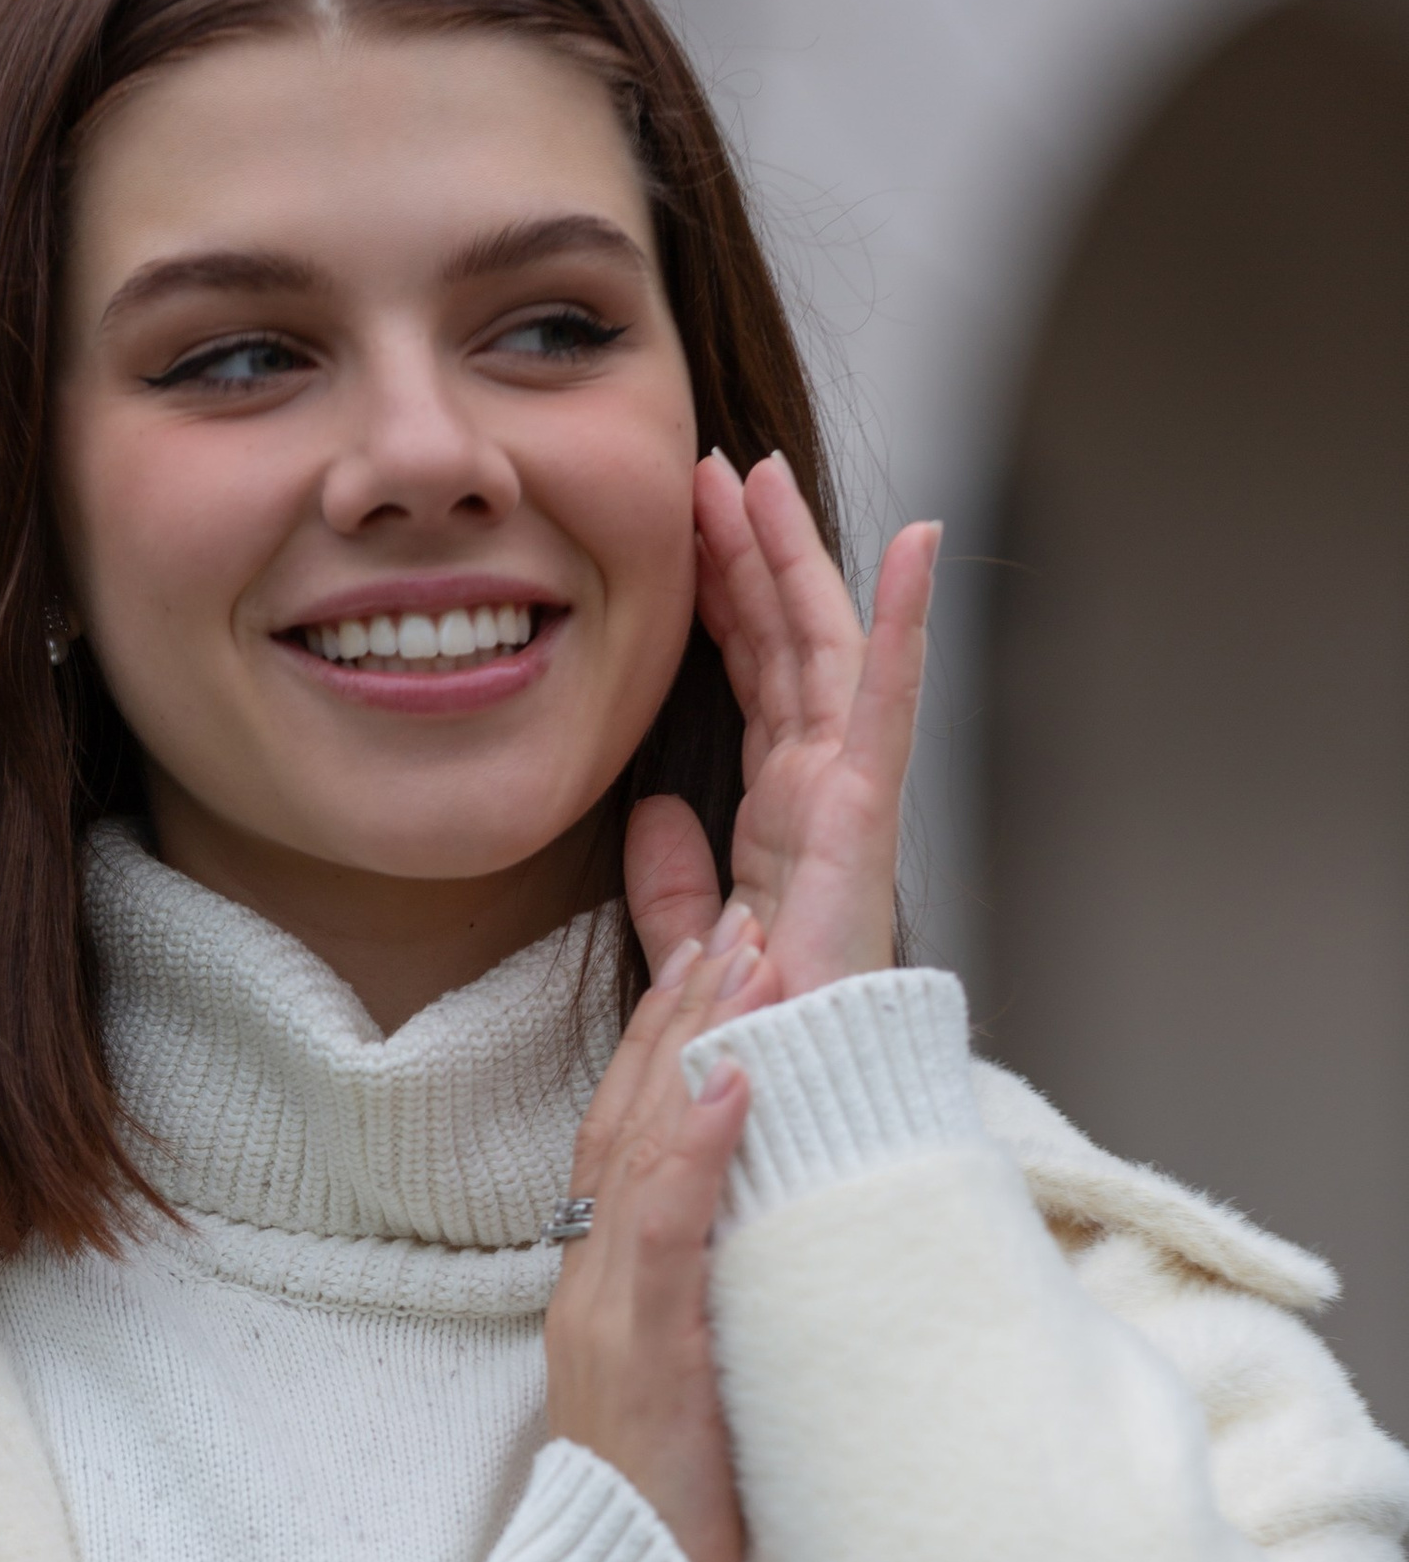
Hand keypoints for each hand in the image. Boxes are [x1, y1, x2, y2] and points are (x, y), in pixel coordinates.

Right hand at [542, 911, 764, 1561]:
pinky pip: (662, 1239)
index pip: (632, 1130)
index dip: (674, 1033)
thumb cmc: (679, 1522)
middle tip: (741, 910)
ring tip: (748, 957)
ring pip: (639, 1152)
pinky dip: (695, 1152)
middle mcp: (594, 1287)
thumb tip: (764, 1234)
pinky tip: (735, 1087)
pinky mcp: (638, 1367)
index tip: (723, 945)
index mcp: (612, 1286)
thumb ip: (710, 1302)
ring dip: (695, 1045)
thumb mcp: (696, 1387)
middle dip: (686, 1007)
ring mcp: (607, 1322)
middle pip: (629, 1115)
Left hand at [619, 455, 938, 1003]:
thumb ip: (672, 880)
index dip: (723, 597)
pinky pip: (885, 697)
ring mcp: (849, 793)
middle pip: (785, 640)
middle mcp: (821, 790)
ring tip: (763, 475)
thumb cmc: (759, 1032)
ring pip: (822, 645)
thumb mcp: (690, 940)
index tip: (686, 526)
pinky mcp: (866, 810)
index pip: (749, 677)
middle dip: (753, 549)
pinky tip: (913, 540)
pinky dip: (904, 616)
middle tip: (717, 466)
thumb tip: (648, 813)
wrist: (793, 1095)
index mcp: (782, 812)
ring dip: (797, 555)